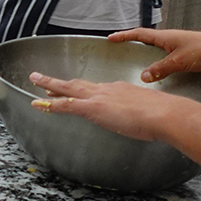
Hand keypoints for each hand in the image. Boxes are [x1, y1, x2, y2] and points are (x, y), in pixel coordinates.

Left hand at [27, 72, 192, 140]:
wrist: (166, 113)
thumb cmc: (165, 115)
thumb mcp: (151, 110)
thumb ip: (143, 113)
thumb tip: (146, 120)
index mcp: (120, 89)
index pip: (97, 88)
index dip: (83, 88)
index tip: (75, 88)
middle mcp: (107, 89)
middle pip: (79, 84)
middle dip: (61, 82)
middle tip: (44, 79)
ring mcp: (99, 97)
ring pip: (68, 88)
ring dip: (49, 84)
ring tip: (35, 80)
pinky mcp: (93, 108)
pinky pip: (66, 104)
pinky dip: (50, 104)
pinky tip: (38, 103)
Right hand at [106, 28, 200, 81]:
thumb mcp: (179, 62)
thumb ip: (160, 69)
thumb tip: (143, 76)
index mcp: (165, 37)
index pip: (139, 34)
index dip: (124, 36)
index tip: (111, 38)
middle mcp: (170, 39)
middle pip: (146, 39)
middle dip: (131, 42)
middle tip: (119, 46)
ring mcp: (178, 45)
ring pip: (156, 47)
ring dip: (145, 51)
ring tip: (135, 58)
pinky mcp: (186, 52)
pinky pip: (165, 54)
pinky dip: (157, 59)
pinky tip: (159, 69)